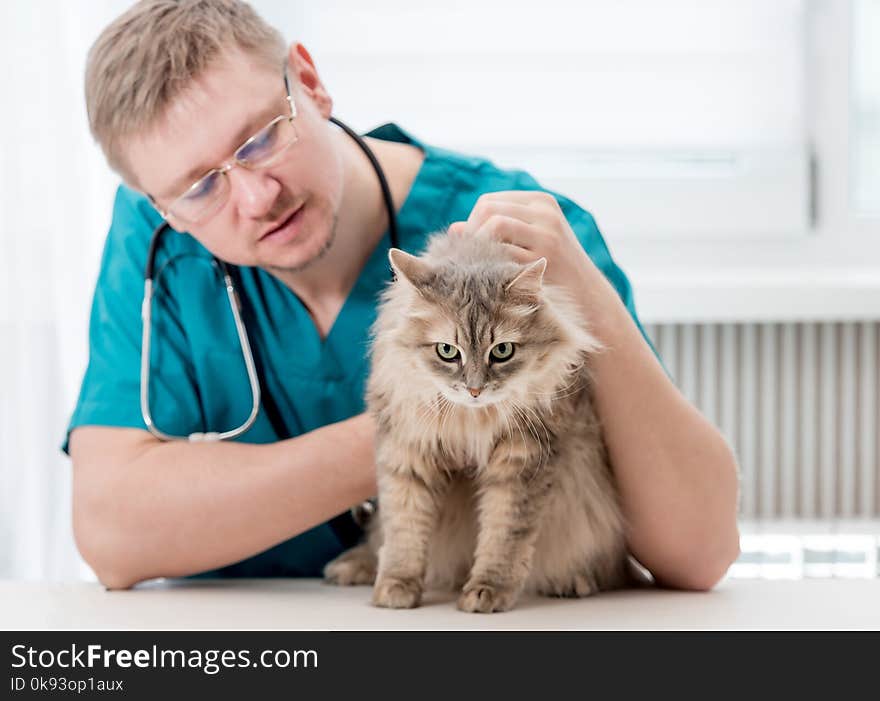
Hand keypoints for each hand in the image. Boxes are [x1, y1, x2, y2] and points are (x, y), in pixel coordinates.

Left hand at [448, 191, 598, 293]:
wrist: (588, 297)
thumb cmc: (553, 270)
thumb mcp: (529, 242)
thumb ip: (496, 233)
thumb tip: (455, 230)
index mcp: (540, 202)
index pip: (489, 202)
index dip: (473, 224)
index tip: (471, 250)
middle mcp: (545, 211)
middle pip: (488, 209)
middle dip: (472, 234)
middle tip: (469, 261)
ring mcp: (547, 231)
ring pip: (495, 224)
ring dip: (479, 247)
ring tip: (479, 268)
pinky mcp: (546, 254)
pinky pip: (505, 251)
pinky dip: (491, 263)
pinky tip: (490, 279)